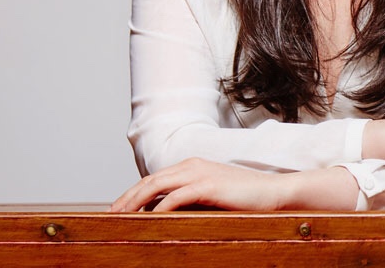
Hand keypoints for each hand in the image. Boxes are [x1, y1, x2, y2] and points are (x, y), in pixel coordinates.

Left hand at [111, 158, 283, 211]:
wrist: (274, 193)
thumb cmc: (245, 198)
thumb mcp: (212, 196)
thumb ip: (190, 200)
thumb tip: (165, 215)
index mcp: (191, 166)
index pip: (153, 179)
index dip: (132, 194)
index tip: (117, 210)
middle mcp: (191, 165)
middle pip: (149, 181)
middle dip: (126, 198)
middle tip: (110, 216)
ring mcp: (200, 173)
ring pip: (156, 186)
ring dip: (135, 202)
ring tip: (121, 218)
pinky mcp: (209, 186)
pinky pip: (177, 196)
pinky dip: (160, 207)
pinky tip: (150, 219)